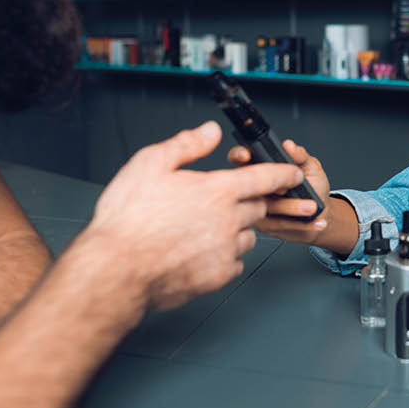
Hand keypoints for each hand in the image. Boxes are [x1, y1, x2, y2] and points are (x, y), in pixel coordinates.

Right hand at [84, 121, 303, 312]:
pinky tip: (202, 251)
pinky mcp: (218, 276)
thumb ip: (187, 145)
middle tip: (226, 202)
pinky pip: (234, 262)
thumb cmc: (126, 219)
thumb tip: (210, 131)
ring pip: (248, 236)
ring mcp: (225, 250)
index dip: (283, 172)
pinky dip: (226, 255)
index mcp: (217, 191)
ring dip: (237, 229)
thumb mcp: (150, 164)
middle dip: (251, 201)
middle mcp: (228, 220)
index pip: (264, 176)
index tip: (293, 173)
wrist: (115, 270)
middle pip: (257, 206)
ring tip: (207, 228)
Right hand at [226, 139, 330, 244]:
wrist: (322, 214)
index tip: (246, 156)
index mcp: (262, 166)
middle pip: (248, 184)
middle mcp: (255, 187)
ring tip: (311, 206)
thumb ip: (300, 155)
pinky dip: (296, 221)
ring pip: (265, 206)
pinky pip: (275, 223)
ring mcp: (257, 207)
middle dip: (271, 185)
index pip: (241, 158)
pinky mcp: (264, 225)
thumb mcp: (311, 167)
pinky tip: (312, 219)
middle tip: (288, 188)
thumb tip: (289, 146)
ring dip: (290, 206)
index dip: (239, 155)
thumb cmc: (315, 187)